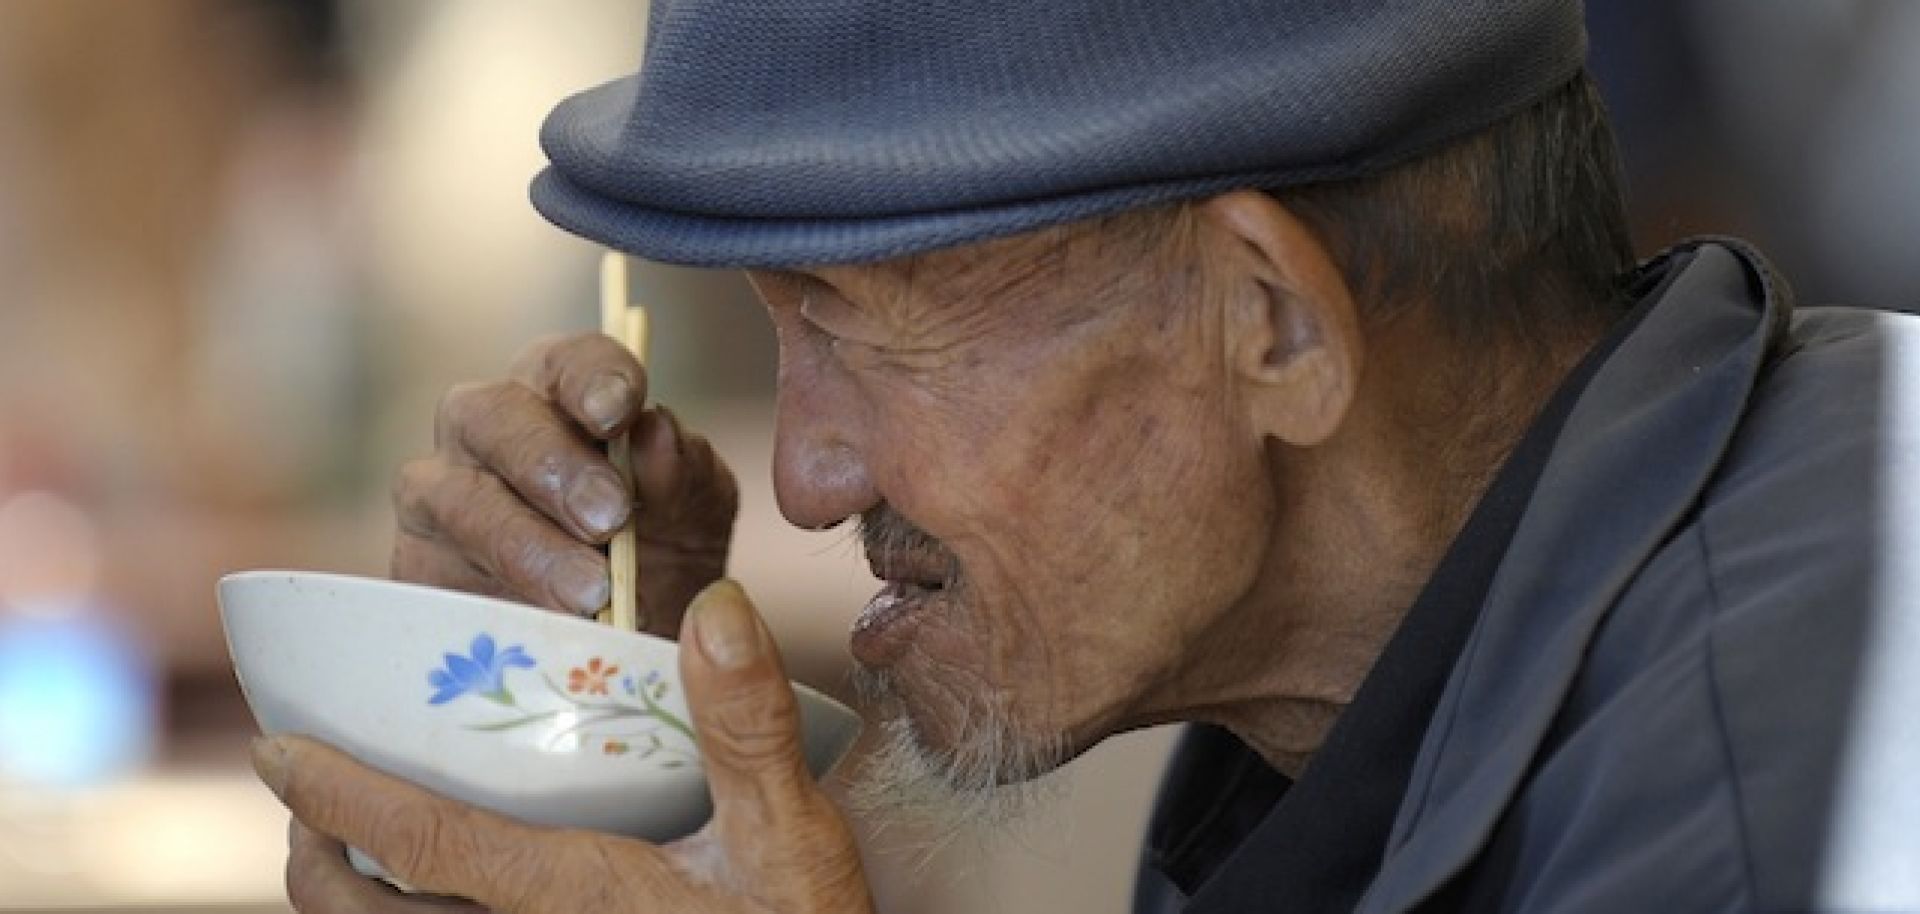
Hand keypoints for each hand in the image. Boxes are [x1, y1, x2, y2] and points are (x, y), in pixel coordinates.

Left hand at [257, 581, 872, 913]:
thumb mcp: (794, 838)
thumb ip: (746, 726)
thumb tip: (713, 605)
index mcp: (566, 896)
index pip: (419, 842)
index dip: (338, 795)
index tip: (276, 747)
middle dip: (313, 851)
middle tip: (304, 793)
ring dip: (346, 893)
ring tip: (350, 840)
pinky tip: (434, 893)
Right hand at [392, 333, 737, 635]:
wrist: (631, 645)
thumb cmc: (662, 556)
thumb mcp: (693, 517)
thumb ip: (682, 473)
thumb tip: (656, 431)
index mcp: (560, 395)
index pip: (566, 362)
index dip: (590, 378)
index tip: (619, 414)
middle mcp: (487, 429)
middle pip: (493, 415)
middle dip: (552, 465)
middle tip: (608, 518)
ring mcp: (441, 494)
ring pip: (457, 497)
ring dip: (528, 544)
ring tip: (591, 591)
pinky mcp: (418, 566)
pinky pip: (434, 572)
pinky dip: (492, 596)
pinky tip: (542, 622)